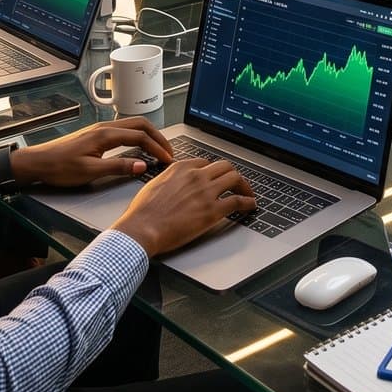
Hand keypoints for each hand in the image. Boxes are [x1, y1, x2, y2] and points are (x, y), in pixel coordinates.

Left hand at [9, 118, 173, 188]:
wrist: (37, 163)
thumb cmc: (59, 168)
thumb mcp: (90, 172)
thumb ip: (118, 167)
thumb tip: (143, 165)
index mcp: (106, 135)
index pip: (140, 137)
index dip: (157, 147)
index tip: (167, 159)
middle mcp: (105, 128)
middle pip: (140, 125)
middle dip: (158, 137)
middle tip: (168, 152)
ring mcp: (100, 130)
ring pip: (132, 126)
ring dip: (148, 135)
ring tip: (157, 149)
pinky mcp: (95, 135)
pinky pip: (123, 131)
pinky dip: (137, 137)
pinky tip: (137, 148)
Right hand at [114, 158, 259, 257]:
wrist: (141, 228)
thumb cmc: (141, 213)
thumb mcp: (154, 184)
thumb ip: (169, 179)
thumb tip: (174, 183)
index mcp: (180, 168)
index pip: (206, 163)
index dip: (214, 171)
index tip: (217, 177)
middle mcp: (196, 176)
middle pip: (225, 167)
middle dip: (232, 174)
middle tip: (236, 183)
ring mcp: (206, 192)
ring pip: (235, 179)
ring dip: (244, 186)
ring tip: (247, 193)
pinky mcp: (212, 210)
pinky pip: (237, 201)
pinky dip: (247, 202)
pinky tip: (250, 205)